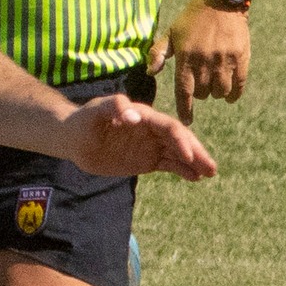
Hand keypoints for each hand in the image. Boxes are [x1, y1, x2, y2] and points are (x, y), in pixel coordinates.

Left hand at [55, 96, 216, 179]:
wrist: (73, 138)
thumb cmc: (82, 121)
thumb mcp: (95, 111)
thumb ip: (114, 107)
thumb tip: (135, 115)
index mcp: (145, 115)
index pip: (169, 127)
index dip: (181, 141)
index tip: (189, 157)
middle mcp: (152, 130)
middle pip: (180, 140)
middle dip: (196, 153)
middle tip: (212, 168)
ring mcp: (151, 145)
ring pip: (178, 153)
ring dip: (195, 163)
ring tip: (209, 174)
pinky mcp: (147, 159)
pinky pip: (169, 164)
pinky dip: (182, 171)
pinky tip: (194, 178)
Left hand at [149, 1, 251, 122]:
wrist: (220, 1)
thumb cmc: (192, 19)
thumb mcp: (171, 33)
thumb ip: (158, 53)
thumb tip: (149, 73)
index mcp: (186, 56)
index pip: (184, 91)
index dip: (184, 109)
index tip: (187, 121)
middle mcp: (204, 60)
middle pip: (203, 93)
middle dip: (201, 94)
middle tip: (201, 86)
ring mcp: (224, 60)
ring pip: (220, 91)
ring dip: (216, 93)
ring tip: (214, 86)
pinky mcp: (241, 57)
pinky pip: (239, 85)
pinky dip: (234, 94)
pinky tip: (230, 95)